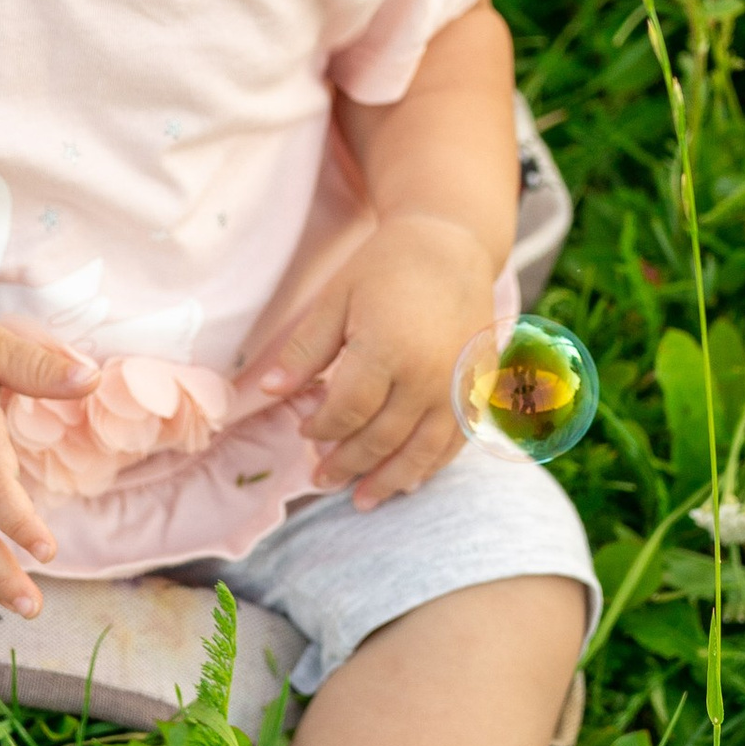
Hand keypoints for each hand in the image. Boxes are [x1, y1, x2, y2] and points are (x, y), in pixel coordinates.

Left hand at [256, 216, 498, 507]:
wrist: (454, 245)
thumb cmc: (387, 267)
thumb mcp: (335, 300)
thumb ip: (303, 351)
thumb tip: (266, 392)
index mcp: (388, 349)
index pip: (347, 411)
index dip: (321, 429)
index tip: (304, 432)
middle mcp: (429, 375)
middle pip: (382, 438)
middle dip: (347, 464)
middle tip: (321, 478)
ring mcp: (459, 385)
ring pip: (423, 452)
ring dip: (390, 480)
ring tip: (362, 500)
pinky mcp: (478, 388)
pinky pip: (457, 441)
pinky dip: (431, 466)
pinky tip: (409, 481)